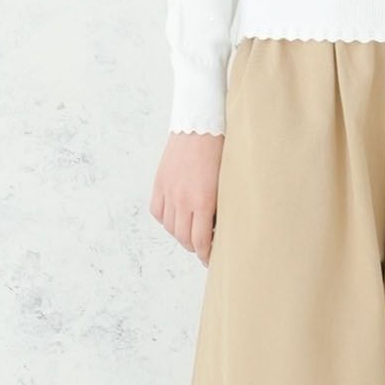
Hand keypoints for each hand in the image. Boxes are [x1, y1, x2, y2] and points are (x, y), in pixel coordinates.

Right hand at [151, 131, 224, 265]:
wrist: (200, 125)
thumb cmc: (222, 151)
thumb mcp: (227, 182)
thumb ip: (220, 206)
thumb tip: (219, 227)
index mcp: (203, 201)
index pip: (201, 241)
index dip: (206, 255)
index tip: (212, 260)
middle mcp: (183, 199)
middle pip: (184, 238)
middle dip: (194, 248)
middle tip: (203, 250)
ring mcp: (169, 191)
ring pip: (170, 227)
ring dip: (180, 235)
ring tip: (191, 234)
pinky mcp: (160, 183)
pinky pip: (158, 212)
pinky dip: (166, 219)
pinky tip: (176, 218)